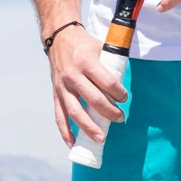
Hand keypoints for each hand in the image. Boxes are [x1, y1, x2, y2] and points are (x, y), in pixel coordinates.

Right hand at [48, 26, 127, 145]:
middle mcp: (73, 75)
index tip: (125, 99)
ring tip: (101, 139)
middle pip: (93, 100)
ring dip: (89, 127)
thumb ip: (111, 64)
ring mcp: (63, 86)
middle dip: (109, 112)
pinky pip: (59, 116)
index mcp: (86, 61)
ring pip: (75, 112)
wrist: (59, 37)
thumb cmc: (84, 44)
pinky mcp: (56, 94)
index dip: (119, 93)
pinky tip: (72, 143)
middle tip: (121, 118)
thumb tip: (125, 82)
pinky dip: (65, 131)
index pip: (106, 83)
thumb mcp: (100, 47)